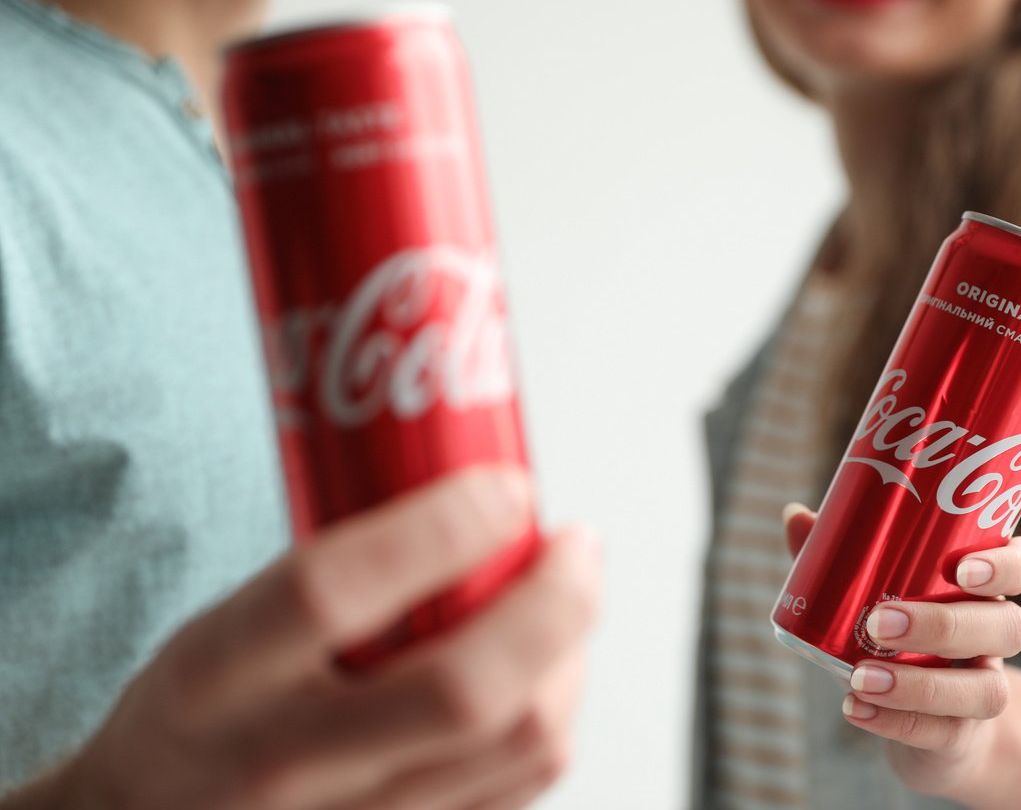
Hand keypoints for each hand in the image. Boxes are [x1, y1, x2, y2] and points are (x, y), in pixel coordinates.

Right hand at [28, 468, 598, 809]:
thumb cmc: (200, 714)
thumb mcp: (223, 623)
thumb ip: (340, 572)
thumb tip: (473, 499)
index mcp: (219, 676)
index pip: (337, 591)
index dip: (445, 528)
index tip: (505, 486)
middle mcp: (283, 761)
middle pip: (467, 689)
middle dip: (554, 602)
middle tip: (575, 546)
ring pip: (521, 742)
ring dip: (571, 654)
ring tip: (567, 602)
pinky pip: (523, 785)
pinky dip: (555, 712)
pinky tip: (546, 670)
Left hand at [783, 503, 1020, 800]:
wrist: (930, 732)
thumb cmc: (902, 643)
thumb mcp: (875, 597)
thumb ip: (843, 557)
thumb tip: (796, 515)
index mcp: (983, 591)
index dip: (1011, 565)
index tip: (963, 568)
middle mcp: (995, 639)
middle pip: (1009, 627)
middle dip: (944, 624)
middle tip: (879, 621)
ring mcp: (983, 691)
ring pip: (985, 690)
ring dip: (919, 683)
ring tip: (859, 677)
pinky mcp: (961, 739)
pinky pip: (942, 733)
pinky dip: (895, 721)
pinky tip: (855, 708)